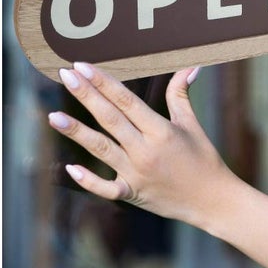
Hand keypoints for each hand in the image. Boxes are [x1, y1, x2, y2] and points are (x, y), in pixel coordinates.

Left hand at [48, 63, 229, 231]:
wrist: (213, 200)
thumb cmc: (204, 159)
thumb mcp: (192, 125)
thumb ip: (181, 95)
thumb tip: (190, 67)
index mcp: (161, 130)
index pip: (127, 100)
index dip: (104, 82)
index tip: (83, 66)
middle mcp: (146, 150)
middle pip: (110, 119)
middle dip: (87, 95)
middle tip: (65, 75)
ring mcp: (137, 173)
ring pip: (101, 149)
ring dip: (77, 132)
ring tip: (54, 117)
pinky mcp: (133, 193)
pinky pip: (106, 188)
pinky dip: (88, 180)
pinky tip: (70, 167)